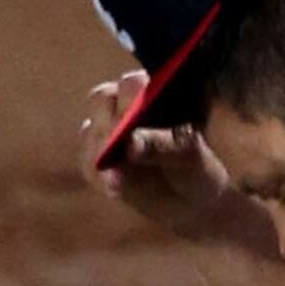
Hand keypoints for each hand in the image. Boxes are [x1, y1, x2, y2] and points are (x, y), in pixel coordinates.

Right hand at [81, 93, 252, 251]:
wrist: (191, 203)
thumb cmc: (195, 169)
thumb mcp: (187, 156)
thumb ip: (160, 145)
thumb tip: (130, 144)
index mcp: (153, 91)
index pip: (132, 83)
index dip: (130, 96)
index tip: (133, 114)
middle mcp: (125, 104)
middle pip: (101, 100)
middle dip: (107, 123)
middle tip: (114, 146)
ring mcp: (108, 131)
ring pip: (91, 131)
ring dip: (100, 154)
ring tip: (116, 182)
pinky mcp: (98, 160)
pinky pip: (88, 164)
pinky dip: (99, 176)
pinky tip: (115, 190)